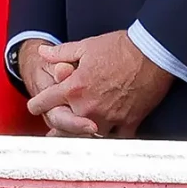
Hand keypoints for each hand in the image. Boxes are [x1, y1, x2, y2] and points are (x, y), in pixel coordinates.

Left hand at [27, 30, 172, 137]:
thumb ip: (61, 53)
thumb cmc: (119, 47)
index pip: (47, 101)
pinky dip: (110, 140)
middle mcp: (89, 107)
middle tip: (51, 136)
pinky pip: (115, 140)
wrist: (152, 53)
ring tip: (76, 141)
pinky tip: (105, 140)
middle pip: (65, 126)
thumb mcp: (86, 46)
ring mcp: (109, 118)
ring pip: (89, 137)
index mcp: (75, 87)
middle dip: (57, 128)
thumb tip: (42, 52)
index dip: (37, 104)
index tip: (34, 108)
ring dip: (82, 137)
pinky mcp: (129, 123)